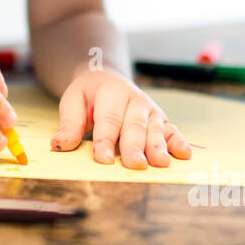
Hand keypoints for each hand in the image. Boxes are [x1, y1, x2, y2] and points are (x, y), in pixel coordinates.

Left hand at [50, 69, 191, 168]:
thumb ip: (69, 124)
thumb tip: (60, 145)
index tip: (103, 159)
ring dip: (158, 147)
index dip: (105, 140)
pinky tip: (184, 154)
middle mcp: (134, 100)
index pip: (108, 120)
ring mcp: (150, 110)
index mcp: (111, 93)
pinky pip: (171, 131)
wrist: (106, 78)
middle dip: (135, 147)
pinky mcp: (160, 120)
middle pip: (134, 127)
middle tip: (135, 165)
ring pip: (154, 130)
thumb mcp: (72, 102)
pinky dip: (179, 142)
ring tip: (160, 164)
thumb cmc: (87, 95)